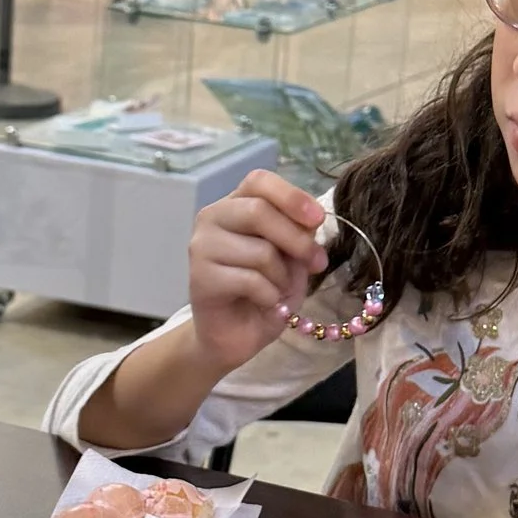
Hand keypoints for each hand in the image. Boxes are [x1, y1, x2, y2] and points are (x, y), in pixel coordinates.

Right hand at [185, 169, 330, 372]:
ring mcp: (202, 247)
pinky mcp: (200, 278)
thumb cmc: (264, 292)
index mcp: (236, 204)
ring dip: (282, 276)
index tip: (317, 219)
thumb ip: (299, 233)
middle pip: (259, 211)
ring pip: (259, 250)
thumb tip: (311, 222)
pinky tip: (264, 303)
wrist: (236, 336)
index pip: (259, 180)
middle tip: (316, 263)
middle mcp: (213, 218)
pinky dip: (270, 296)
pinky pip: (250, 280)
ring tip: (278, 290)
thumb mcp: (292, 258)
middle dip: (297, 240)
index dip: (291, 196)